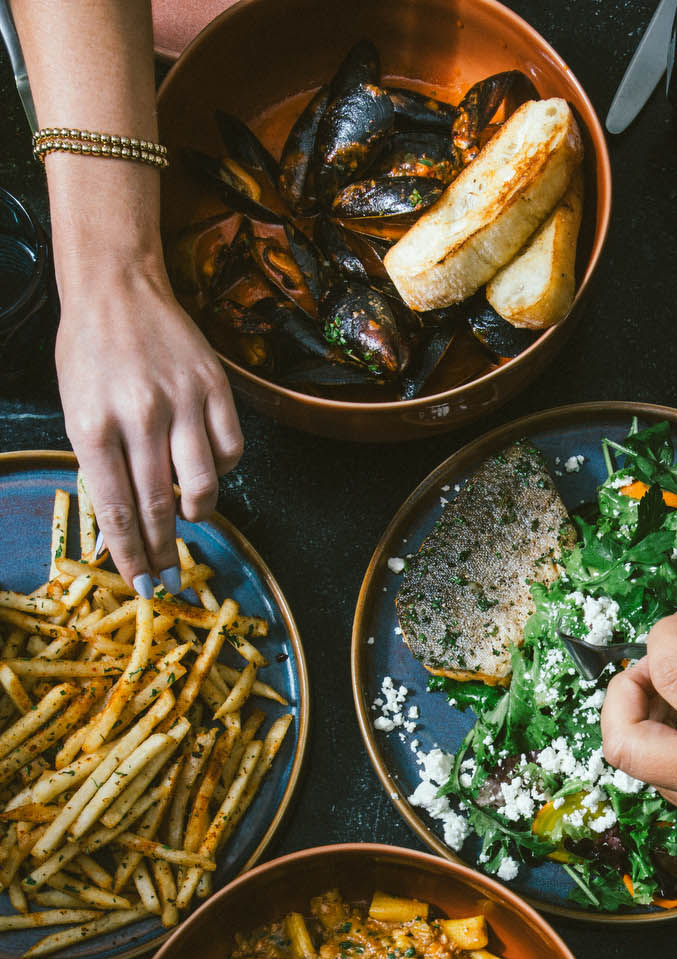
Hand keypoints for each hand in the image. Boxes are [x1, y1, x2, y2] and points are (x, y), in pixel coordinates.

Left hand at [55, 268, 242, 593]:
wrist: (117, 287)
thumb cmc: (89, 352)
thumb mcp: (76, 410)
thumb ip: (100, 465)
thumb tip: (125, 525)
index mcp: (93, 425)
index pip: (117, 510)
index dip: (132, 555)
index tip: (142, 583)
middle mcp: (139, 416)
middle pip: (158, 506)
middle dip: (164, 550)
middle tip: (168, 574)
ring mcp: (182, 401)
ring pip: (202, 484)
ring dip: (196, 513)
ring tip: (188, 516)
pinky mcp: (214, 387)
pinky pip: (230, 450)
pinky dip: (220, 469)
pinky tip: (204, 466)